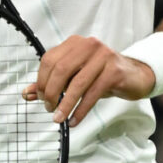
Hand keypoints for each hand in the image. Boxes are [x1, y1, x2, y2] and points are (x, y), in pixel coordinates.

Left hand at [21, 35, 155, 125]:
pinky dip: (81, 109)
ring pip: (77, 83)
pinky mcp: (114, 71)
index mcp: (74, 43)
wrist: (135, 76)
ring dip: (65, 104)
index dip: (42, 80)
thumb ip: (51, 83)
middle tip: (49, 108)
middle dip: (51, 92)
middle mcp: (88, 45)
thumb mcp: (75, 77)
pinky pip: (93, 93)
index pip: (49, 60)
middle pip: (61, 69)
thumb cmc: (101, 76)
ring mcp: (103, 56)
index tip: (40, 98)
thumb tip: (27, 93)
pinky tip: (74, 120)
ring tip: (59, 118)